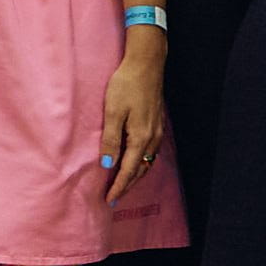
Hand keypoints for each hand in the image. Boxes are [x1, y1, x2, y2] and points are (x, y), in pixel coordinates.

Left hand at [97, 29, 166, 196]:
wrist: (146, 64)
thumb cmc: (126, 85)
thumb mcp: (113, 112)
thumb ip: (111, 140)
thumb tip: (108, 164)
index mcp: (140, 138)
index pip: (128, 170)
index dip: (118, 187)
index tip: (109, 200)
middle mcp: (152, 139)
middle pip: (140, 170)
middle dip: (127, 185)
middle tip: (114, 198)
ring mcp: (157, 132)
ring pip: (146, 162)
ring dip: (134, 176)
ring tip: (122, 185)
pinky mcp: (157, 124)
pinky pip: (150, 152)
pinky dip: (141, 163)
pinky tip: (134, 162)